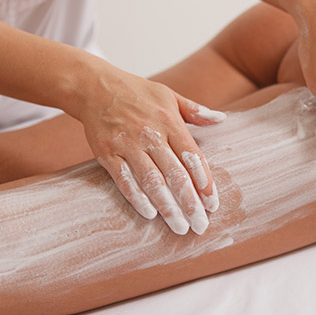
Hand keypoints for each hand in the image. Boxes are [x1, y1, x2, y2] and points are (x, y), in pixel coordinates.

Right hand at [78, 62, 224, 234]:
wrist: (93, 86)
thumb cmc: (137, 92)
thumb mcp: (169, 95)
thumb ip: (196, 111)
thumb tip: (222, 118)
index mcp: (170, 122)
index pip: (192, 157)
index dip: (204, 182)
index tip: (212, 204)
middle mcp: (151, 135)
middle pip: (175, 174)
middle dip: (190, 203)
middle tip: (200, 226)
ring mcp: (128, 145)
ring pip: (152, 181)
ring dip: (167, 207)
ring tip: (179, 227)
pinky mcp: (107, 153)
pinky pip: (124, 180)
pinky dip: (137, 198)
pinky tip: (150, 214)